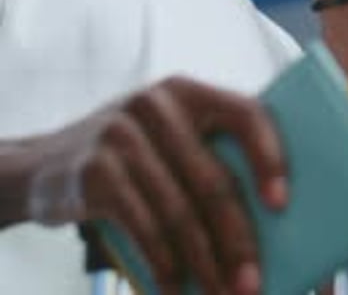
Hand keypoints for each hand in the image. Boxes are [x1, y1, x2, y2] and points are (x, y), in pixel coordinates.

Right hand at [27, 78, 286, 294]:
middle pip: (213, 178)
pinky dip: (163, 265)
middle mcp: (157, 104)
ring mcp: (122, 134)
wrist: (46, 163)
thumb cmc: (132, 156)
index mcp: (188, 92)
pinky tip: (175, 288)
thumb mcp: (168, 139)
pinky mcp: (96, 170)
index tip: (282, 203)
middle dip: (238, 239)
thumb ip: (210, 158)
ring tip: (220, 294)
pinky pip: (143, 226)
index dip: (269, 155)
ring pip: (179, 211)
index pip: (245, 112)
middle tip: (252, 284)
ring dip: (204, 264)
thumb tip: (272, 222)